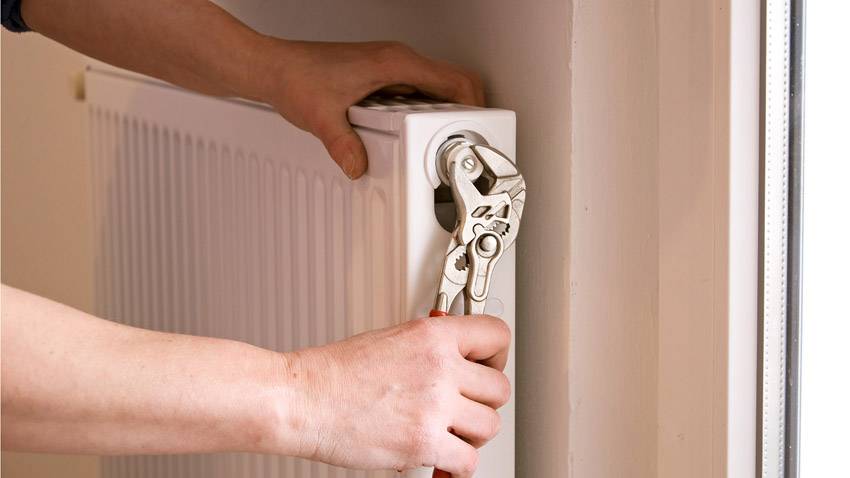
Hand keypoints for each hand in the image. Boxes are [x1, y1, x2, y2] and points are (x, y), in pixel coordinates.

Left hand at [254, 39, 485, 178]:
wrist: (273, 66)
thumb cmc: (295, 76)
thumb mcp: (322, 118)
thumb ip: (344, 147)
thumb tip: (361, 167)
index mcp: (393, 63)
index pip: (454, 79)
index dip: (476, 104)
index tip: (484, 127)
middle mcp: (395, 60)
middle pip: (451, 82)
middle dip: (466, 111)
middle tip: (468, 140)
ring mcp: (388, 67)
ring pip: (434, 86)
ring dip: (446, 111)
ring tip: (445, 142)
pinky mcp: (379, 76)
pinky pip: (416, 91)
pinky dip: (424, 110)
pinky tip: (414, 134)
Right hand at [279, 315, 510, 476]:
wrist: (303, 400)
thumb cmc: (336, 372)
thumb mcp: (392, 338)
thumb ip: (432, 347)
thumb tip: (460, 357)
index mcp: (433, 336)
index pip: (497, 336)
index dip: (496, 356)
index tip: (487, 367)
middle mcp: (439, 367)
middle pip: (499, 389)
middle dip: (482, 402)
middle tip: (463, 408)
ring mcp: (433, 406)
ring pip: (490, 426)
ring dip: (471, 434)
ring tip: (448, 432)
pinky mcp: (423, 443)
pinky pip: (468, 461)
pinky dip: (456, 464)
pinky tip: (439, 456)